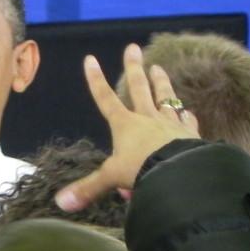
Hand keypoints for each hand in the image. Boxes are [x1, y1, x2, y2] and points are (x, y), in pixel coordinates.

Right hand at [55, 43, 198, 211]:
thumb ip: (88, 188)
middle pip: (138, 89)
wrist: (180, 173)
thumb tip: (61, 202)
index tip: (90, 59)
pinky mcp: (188, 134)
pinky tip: (188, 112)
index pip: (105, 99)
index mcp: (124, 125)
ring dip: (161, 83)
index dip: (96, 80)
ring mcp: (169, 124)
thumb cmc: (142, 171)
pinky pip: (186, 121)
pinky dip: (186, 117)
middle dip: (133, 68)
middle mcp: (146, 119)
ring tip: (159, 67)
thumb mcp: (111, 179)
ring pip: (164, 98)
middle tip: (133, 48)